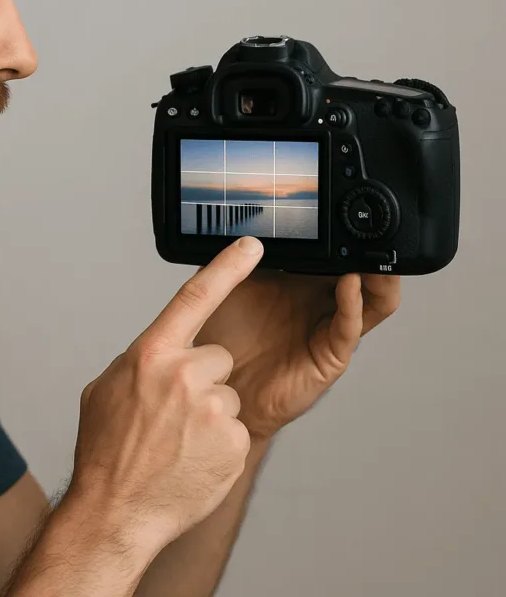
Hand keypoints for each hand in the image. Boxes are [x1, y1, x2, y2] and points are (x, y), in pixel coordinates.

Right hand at [69, 237, 264, 552]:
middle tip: (173, 414)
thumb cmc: (106, 451)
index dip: (227, 266)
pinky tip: (192, 459)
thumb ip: (139, 361)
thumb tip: (157, 351)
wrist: (115, 512)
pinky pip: (236, 429)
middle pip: (217, 357)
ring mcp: (214, 409)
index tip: (252, 245)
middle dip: (202, 379)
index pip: (195, 296)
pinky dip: (219, 444)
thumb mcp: (107, 390)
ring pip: (227, 395)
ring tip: (179, 442)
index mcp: (152, 354)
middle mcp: (186, 373)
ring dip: (210, 415)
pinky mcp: (235, 441)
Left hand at [194, 239, 400, 438]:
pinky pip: (349, 327)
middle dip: (367, 247)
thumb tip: (232, 220)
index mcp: (298, 281)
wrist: (220, 389)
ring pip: (372, 298)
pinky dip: (354, 304)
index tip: (341, 207)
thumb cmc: (224, 341)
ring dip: (376, 274)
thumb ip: (232, 257)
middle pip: (360, 270)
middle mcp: (318, 302)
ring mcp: (327, 327)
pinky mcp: (330, 355)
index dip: (340, 231)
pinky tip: (349, 285)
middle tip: (367, 221)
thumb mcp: (223, 287)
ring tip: (370, 251)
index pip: (331, 251)